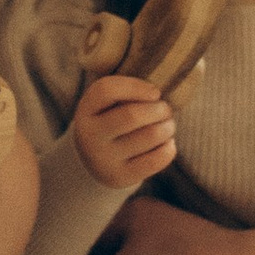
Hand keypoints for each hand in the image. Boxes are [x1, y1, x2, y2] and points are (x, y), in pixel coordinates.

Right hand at [73, 70, 176, 189]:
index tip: (155, 92)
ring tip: (169, 124)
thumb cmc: (110, 121)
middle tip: (166, 109)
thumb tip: (168, 77)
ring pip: (149, 137)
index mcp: (85, 110)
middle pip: (132, 115)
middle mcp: (89, 136)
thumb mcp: (107, 104)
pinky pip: (155, 160)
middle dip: (159, 109)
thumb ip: (125, 88)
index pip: (106, 90)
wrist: (95, 163)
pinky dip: (169, 148)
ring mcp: (104, 159)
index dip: (135, 87)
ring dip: (168, 127)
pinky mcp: (120, 177)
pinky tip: (168, 143)